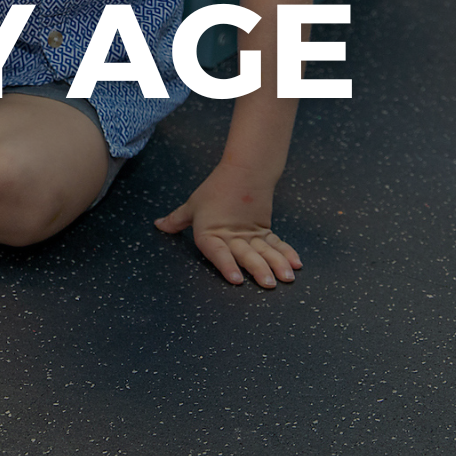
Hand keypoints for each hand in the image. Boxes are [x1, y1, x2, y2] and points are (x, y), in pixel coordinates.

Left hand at [154, 172, 300, 287]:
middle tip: (269, 284)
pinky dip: (287, 253)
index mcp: (211, 233)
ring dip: (277, 264)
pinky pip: (276, 243)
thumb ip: (176, 220)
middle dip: (259, 269)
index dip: (226, 265)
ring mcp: (251, 234)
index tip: (236, 279)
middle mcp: (232, 236)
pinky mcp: (264, 230)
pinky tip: (296, 264)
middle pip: (246, 254)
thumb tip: (159, 226)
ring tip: (287, 277)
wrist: (243, 171)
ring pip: (265, 251)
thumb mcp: (192, 206)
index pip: (217, 251)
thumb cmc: (214, 190)